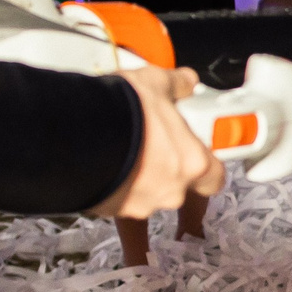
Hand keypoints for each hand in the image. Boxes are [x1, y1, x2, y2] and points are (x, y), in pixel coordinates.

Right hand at [93, 62, 224, 217]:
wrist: (75, 135)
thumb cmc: (124, 112)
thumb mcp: (155, 83)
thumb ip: (177, 85)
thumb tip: (185, 82)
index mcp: (193, 163)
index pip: (216, 177)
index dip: (208, 164)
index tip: (198, 150)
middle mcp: (171, 190)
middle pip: (179, 184)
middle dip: (167, 166)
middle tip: (152, 143)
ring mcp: (141, 204)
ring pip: (148, 191)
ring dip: (139, 175)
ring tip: (124, 147)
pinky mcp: (111, 210)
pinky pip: (119, 197)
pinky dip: (116, 182)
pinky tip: (106, 160)